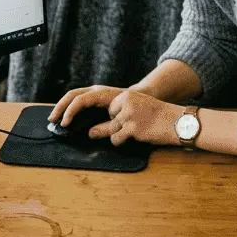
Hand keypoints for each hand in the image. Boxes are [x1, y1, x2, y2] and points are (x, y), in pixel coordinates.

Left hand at [50, 86, 183, 146]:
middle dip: (67, 112)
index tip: (59, 117)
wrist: (177, 121)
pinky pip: (115, 139)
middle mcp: (121, 100)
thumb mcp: (132, 111)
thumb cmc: (155, 117)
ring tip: (133, 131)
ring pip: (104, 130)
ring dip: (113, 135)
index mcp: (121, 95)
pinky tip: (136, 136)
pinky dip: (121, 141)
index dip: (69, 106)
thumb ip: (111, 117)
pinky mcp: (131, 126)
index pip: (90, 98)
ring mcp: (126, 113)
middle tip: (59, 123)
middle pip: (86, 103)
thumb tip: (90, 131)